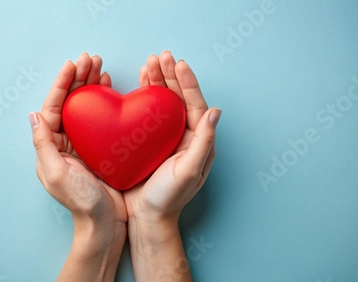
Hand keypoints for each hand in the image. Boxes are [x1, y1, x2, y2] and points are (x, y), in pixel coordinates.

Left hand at [29, 53, 126, 281]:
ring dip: (91, 85)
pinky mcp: (101, 147)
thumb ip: (44, 144)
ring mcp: (84, 144)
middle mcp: (65, 142)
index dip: (62, 84)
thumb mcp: (57, 173)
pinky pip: (101, 118)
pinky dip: (104, 101)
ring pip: (86, 107)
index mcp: (51, 146)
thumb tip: (33, 115)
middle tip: (90, 58)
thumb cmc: (81, 202)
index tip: (72, 64)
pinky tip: (109, 86)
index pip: (53, 107)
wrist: (104, 223)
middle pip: (70, 102)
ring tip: (100, 65)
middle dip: (79, 79)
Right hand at [123, 50, 220, 280]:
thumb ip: (203, 142)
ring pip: (162, 102)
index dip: (187, 83)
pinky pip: (147, 113)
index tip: (178, 64)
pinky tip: (140, 82)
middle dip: (170, 76)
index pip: (194, 104)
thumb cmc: (169, 198)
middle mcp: (183, 135)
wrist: (147, 216)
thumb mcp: (188, 171)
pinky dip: (144, 96)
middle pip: (178, 98)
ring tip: (149, 63)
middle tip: (161, 56)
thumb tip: (216, 112)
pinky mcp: (148, 140)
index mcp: (197, 141)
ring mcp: (165, 137)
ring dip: (157, 82)